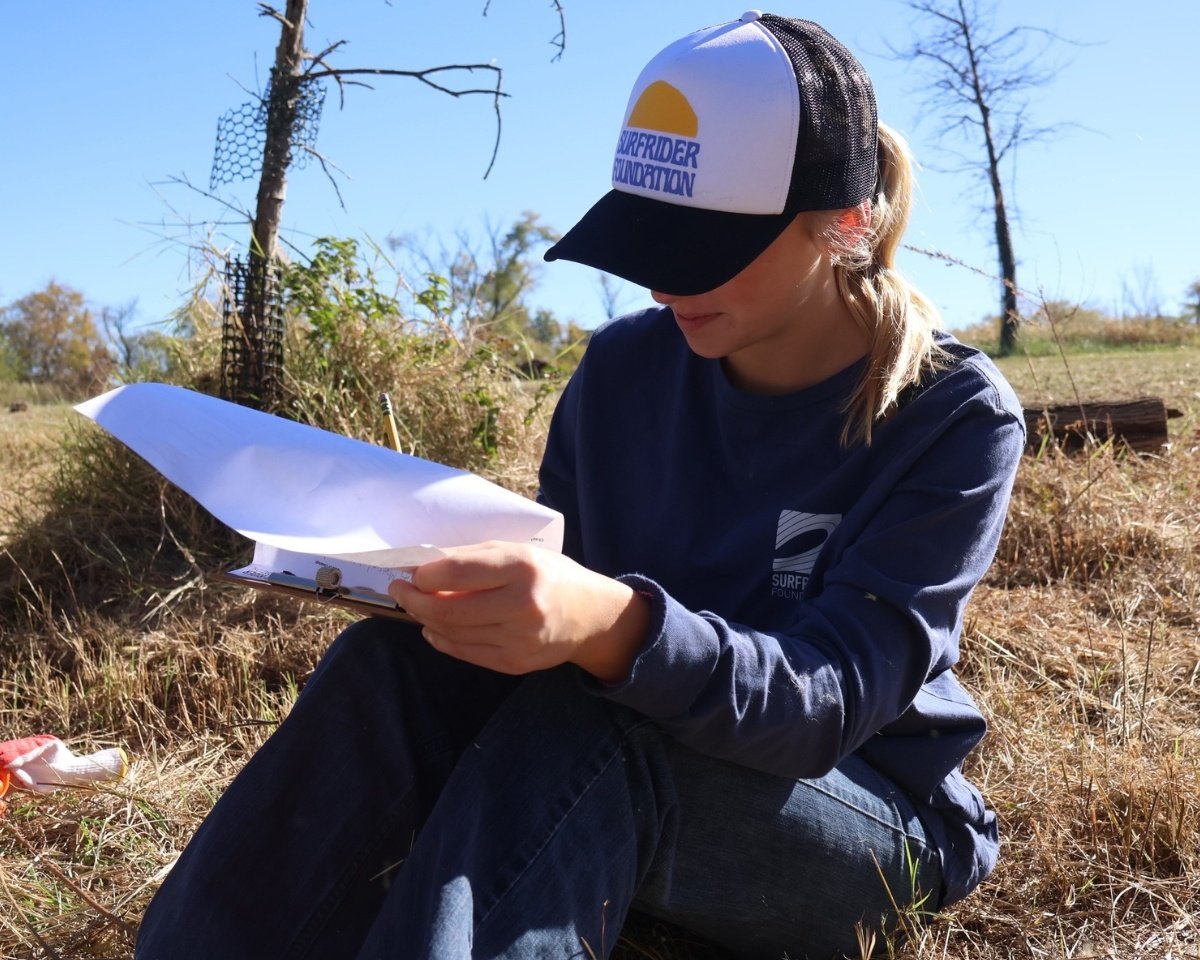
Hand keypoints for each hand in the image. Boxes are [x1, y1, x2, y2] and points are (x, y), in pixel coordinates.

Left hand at [388, 542, 649, 680]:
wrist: (591, 616)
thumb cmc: (550, 575)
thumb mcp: (519, 551)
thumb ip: (473, 557)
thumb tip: (424, 565)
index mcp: (523, 567)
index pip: (458, 572)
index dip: (425, 576)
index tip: (412, 573)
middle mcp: (522, 605)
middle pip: (448, 610)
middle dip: (414, 600)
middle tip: (400, 590)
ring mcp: (519, 639)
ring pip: (453, 633)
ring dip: (425, 619)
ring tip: (416, 606)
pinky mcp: (514, 662)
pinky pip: (465, 653)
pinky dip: (442, 640)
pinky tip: (433, 628)